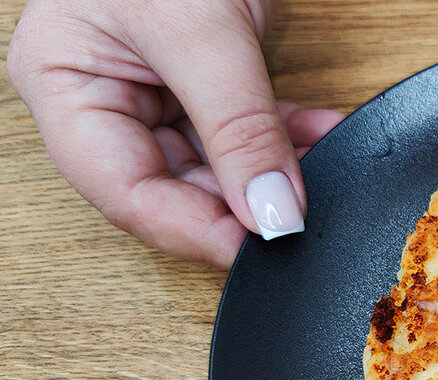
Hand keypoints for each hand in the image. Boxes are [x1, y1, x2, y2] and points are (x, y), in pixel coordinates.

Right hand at [7, 0, 344, 266]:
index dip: (196, 231)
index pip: (126, 194)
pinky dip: (288, 137)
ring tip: (322, 175)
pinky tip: (327, 136)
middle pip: (172, 187)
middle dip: (242, 204)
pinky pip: (245, 127)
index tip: (265, 247)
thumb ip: (238, 127)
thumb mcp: (198, 30)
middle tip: (301, 219)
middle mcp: (104, 93)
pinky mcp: (204, 72)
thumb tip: (271, 215)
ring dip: (274, 174)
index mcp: (66, 85)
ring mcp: (154, 84)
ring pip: (216, 164)